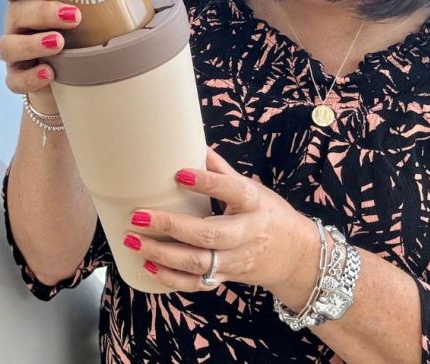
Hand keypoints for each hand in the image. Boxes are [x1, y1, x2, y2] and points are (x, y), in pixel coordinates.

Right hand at [0, 0, 81, 110]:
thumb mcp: (88, 15)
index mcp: (30, 2)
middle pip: (15, 13)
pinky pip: (15, 79)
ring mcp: (15, 53)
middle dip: (42, 12)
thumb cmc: (82, 36)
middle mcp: (17, 25)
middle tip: (74, 16)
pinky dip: (31, 77)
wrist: (77, 79)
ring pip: (8, 46)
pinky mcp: (18, 78)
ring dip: (33, 43)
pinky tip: (49, 74)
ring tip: (60, 44)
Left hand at [123, 150, 317, 296]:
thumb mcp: (253, 189)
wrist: (295, 256)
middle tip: (139, 215)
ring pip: (198, 263)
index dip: (207, 183)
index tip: (179, 173)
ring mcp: (235, 260)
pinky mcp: (226, 278)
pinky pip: (196, 283)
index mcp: (253, 205)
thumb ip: (223, 171)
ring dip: (162, 253)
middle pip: (208, 234)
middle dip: (170, 226)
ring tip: (133, 240)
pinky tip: (148, 265)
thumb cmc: (268, 214)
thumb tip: (196, 145)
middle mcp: (246, 234)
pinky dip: (170, 277)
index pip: (232, 191)